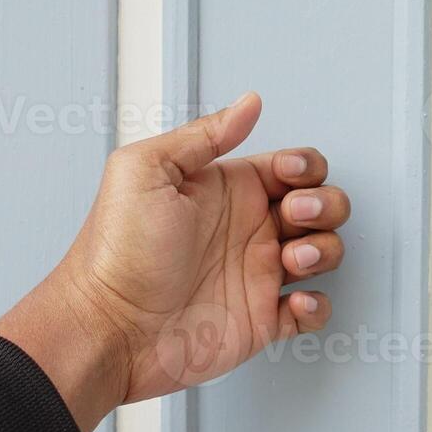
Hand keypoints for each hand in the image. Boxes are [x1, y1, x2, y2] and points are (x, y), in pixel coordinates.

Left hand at [0, 93, 350, 431]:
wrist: (107, 329)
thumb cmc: (115, 252)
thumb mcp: (146, 170)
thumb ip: (203, 134)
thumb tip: (247, 103)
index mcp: (226, 190)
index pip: (290, 166)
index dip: (304, 165)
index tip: (289, 174)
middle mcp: (246, 229)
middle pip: (318, 204)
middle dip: (323, 204)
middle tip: (293, 215)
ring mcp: (256, 275)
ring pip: (323, 252)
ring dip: (324, 250)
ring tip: (291, 261)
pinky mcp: (261, 320)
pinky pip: (311, 310)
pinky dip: (317, 306)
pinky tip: (293, 301)